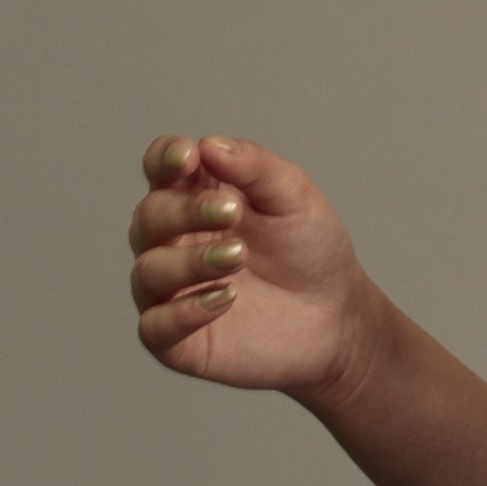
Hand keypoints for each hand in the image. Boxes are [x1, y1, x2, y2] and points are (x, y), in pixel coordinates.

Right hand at [127, 131, 374, 407]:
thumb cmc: (311, 251)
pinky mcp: (178, 341)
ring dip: (189, 260)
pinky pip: (154, 327)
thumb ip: (254, 166)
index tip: (188, 157)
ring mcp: (171, 292)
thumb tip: (208, 144)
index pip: (159, 169)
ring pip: (149, 271)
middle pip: (149, 217)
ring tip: (238, 257)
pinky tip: (224, 298)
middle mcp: (172, 242)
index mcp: (193, 198)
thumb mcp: (294, 198)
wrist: (338, 318)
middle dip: (185, 211)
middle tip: (233, 212)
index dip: (164, 159)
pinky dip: (181, 313)